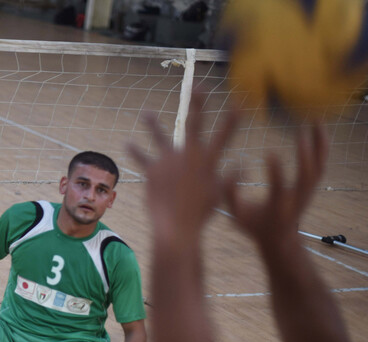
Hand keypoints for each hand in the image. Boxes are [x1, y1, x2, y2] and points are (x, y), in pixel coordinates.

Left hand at [128, 92, 238, 240]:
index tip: (239, 102)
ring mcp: (169, 160)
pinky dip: (134, 150)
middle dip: (197, 102)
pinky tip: (127, 143)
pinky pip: (142, 157)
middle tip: (197, 84)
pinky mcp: (152, 170)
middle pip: (193, 123)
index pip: (224, 134)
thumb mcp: (220, 194)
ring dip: (153, 123)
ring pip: (160, 136)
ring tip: (146, 113)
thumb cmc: (201, 213)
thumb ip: (230, 177)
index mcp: (208, 160)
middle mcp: (188, 155)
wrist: (177, 226)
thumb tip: (245, 164)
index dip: (232, 118)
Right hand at [224, 123, 326, 248]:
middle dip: (305, 155)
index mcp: (276, 209)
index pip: (279, 189)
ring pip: (318, 167)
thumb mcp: (236, 216)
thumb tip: (233, 168)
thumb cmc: (254, 225)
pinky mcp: (312, 187)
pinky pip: (321, 164)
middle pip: (307, 177)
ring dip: (319, 144)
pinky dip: (323, 145)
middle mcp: (296, 200)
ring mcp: (307, 193)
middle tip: (300, 133)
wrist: (279, 239)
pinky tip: (319, 127)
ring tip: (315, 120)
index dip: (276, 171)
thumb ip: (230, 195)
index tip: (269, 152)